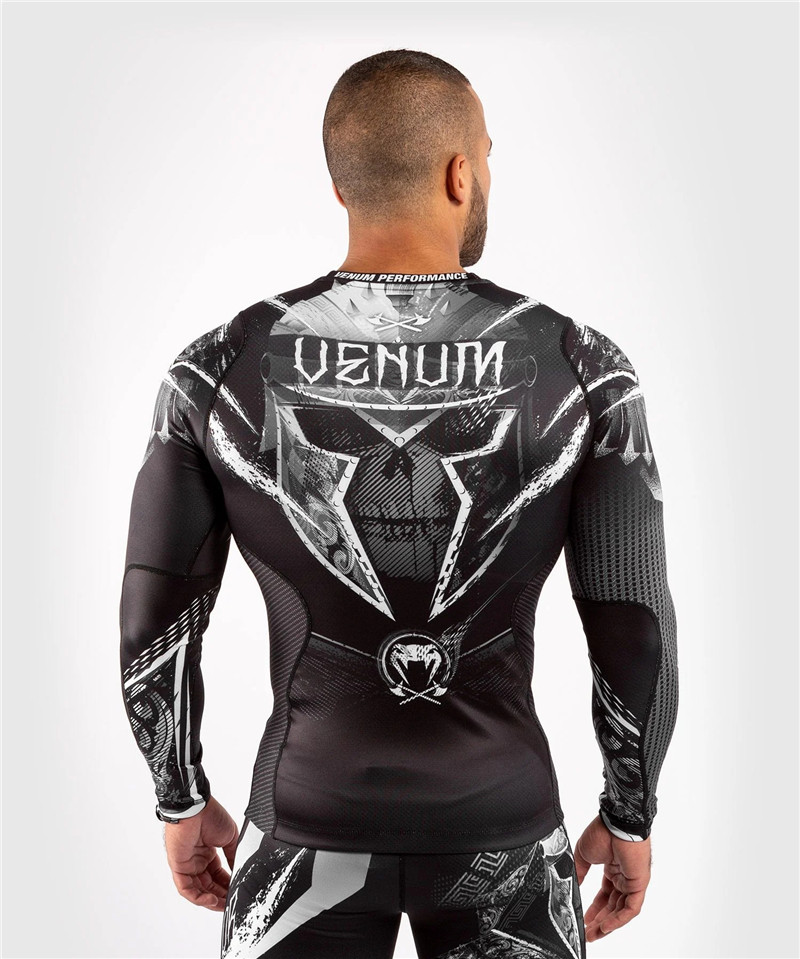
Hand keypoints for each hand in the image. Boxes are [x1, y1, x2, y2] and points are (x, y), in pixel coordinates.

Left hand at [162, 795, 238, 910]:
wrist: (196, 808)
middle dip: (220, 896)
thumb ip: (233, 855)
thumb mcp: (230, 837)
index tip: (236, 893)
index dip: (227, 885)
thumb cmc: (210, 815)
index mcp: (208, 852)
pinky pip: (186, 889)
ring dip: (210, 900)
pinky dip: (198, 897)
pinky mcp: (178, 867)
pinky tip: (211, 900)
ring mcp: (187, 864)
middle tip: (230, 904)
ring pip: (197, 890)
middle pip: (208, 885)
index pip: (218, 875)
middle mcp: (196, 860)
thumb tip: (239, 870)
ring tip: (223, 905)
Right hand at [572, 815, 650, 941]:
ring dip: (607, 924)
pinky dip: (618, 919)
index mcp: (612, 868)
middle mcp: (623, 876)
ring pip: (621, 910)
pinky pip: (630, 908)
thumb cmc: (603, 831)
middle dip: (600, 921)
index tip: (584, 918)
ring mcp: (632, 881)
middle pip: (612, 906)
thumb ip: (579, 871)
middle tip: (588, 932)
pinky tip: (605, 927)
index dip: (594, 908)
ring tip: (594, 934)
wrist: (616, 823)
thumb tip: (573, 885)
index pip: (605, 895)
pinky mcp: (639, 884)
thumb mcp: (584, 854)